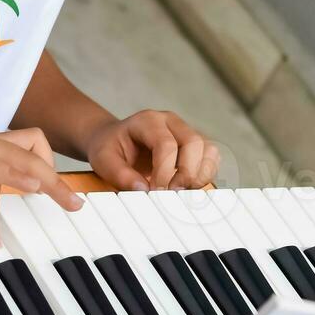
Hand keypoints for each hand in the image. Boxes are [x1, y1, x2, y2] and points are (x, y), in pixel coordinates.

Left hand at [83, 110, 219, 190]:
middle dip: (186, 173)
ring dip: (199, 175)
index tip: (154, 191)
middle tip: (170, 193)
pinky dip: (205, 175)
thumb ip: (119, 175)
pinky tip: (188, 187)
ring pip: (208, 149)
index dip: (164, 171)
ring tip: (180, 191)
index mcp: (148, 121)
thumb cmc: (110, 148)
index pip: (166, 144)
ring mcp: (185, 131)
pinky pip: (212, 158)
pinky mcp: (194, 145)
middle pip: (193, 143)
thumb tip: (143, 190)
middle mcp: (171, 122)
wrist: (113, 140)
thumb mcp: (103, 160)